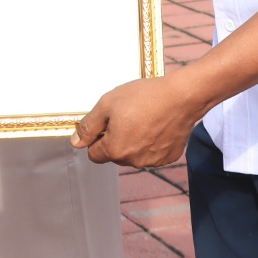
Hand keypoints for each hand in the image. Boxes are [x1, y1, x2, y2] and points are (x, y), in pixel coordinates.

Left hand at [71, 75, 199, 167]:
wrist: (181, 96)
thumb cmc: (144, 97)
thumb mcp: (108, 104)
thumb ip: (89, 126)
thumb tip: (76, 143)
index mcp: (115, 150)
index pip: (94, 154)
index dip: (97, 137)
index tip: (107, 122)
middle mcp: (133, 161)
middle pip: (114, 155)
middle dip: (116, 139)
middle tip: (127, 116)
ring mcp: (152, 161)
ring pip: (133, 155)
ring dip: (134, 142)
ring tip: (145, 118)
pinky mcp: (168, 158)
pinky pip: (152, 154)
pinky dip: (152, 143)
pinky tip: (158, 125)